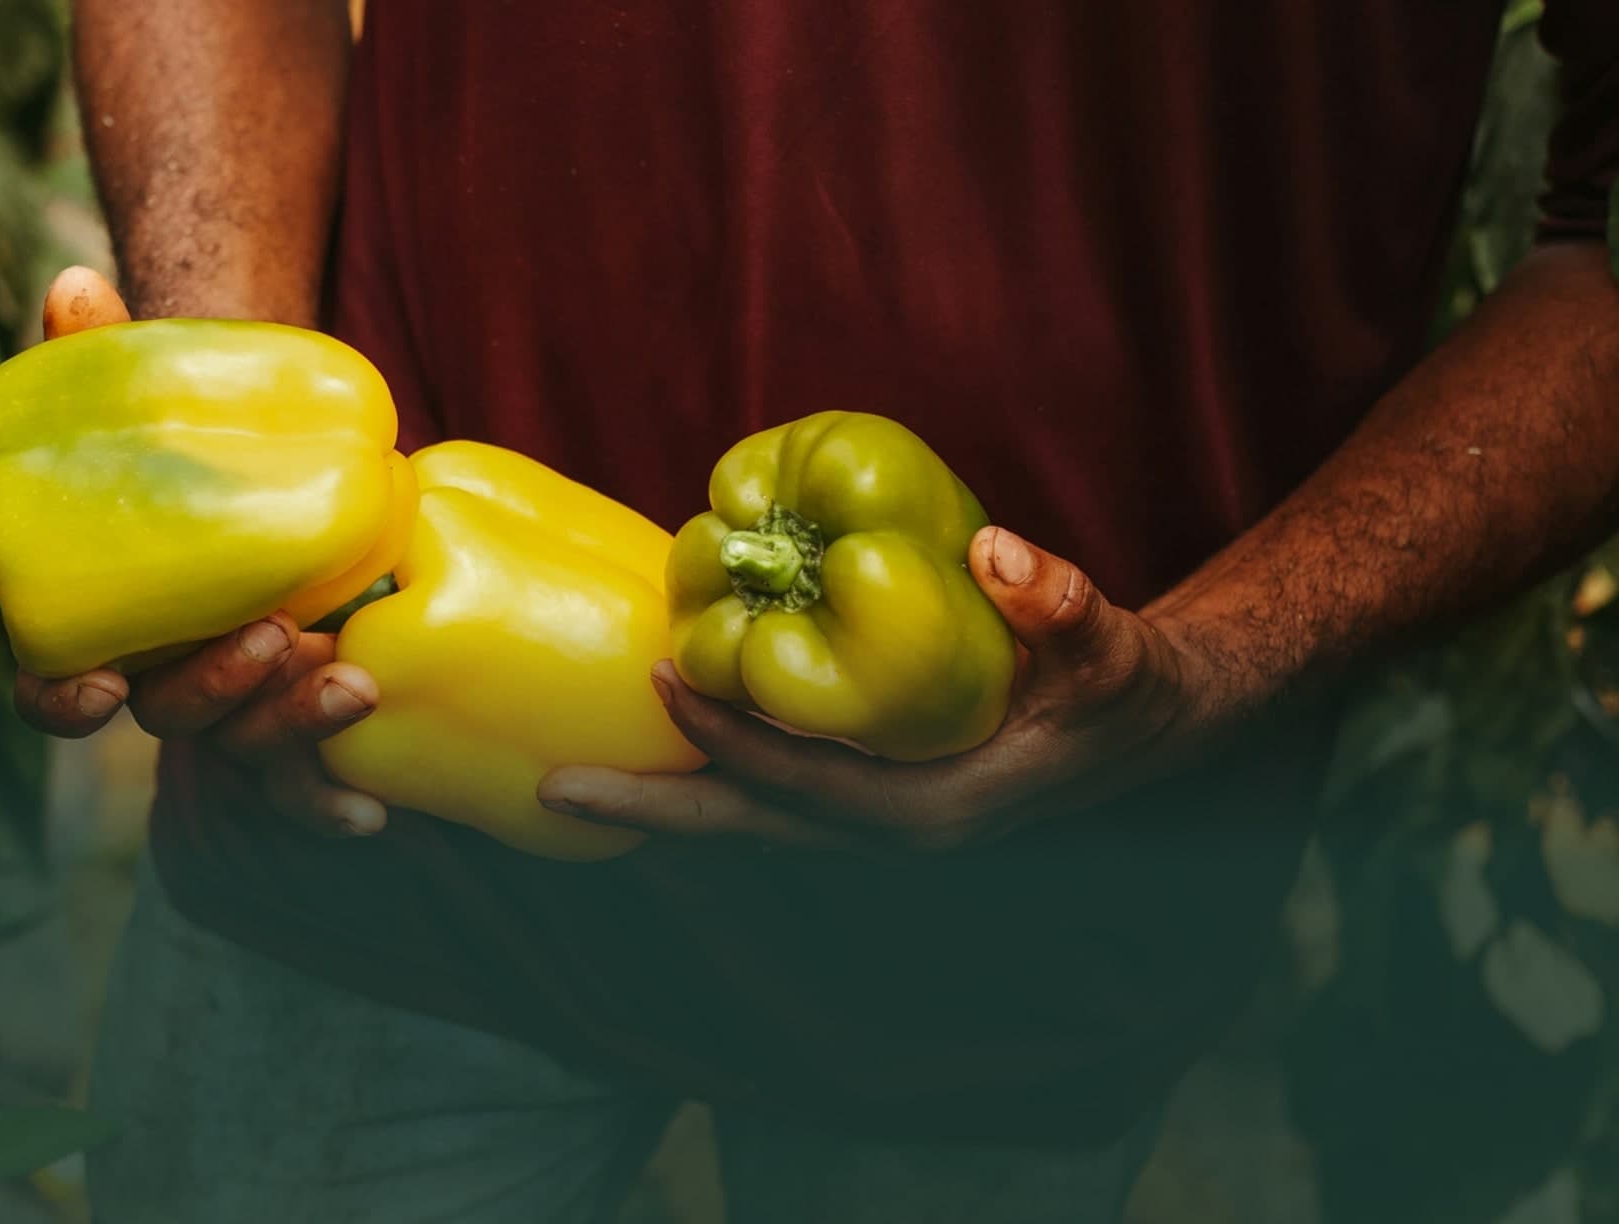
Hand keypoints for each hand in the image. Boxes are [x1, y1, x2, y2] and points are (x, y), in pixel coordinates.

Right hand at [10, 267, 388, 837]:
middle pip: (168, 719)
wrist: (281, 464)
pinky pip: (308, 782)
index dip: (61, 700)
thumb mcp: (154, 396)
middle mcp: (161, 680)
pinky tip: (374, 810)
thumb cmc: (193, 435)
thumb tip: (73, 283)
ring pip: (246, 753)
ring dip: (291, 731)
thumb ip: (106, 356)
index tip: (98, 685)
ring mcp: (237, 706)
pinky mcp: (301, 717)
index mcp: (99, 623)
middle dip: (218, 692)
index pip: (49, 687)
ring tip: (355, 682)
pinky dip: (331, 800)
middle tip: (277, 636)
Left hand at [535, 527, 1224, 848]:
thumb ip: (1064, 603)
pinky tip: (653, 732)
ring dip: (665, 792)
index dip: (736, 743)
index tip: (666, 684)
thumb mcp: (1109, 645)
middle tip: (554, 791)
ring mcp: (869, 814)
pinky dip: (706, 765)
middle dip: (654, 812)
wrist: (1140, 728)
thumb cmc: (1120, 689)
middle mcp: (888, 825)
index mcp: (935, 810)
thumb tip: (1000, 553)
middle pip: (751, 827)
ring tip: (569, 774)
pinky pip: (764, 787)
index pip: (810, 788)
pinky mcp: (861, 790)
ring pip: (748, 813)